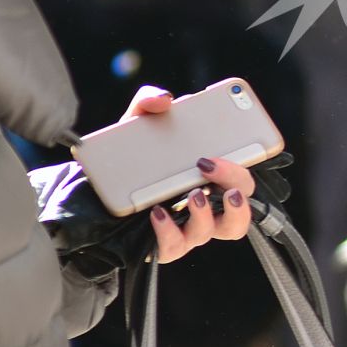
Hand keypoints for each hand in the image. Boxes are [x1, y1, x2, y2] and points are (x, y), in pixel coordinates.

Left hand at [121, 86, 257, 263]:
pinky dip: (169, 230)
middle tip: (212, 164)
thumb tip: (164, 99)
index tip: (250, 145)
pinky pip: (175, 246)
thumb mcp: (136, 127)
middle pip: (241, 205)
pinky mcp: (164, 246)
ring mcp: (189, 228)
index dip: (253, 166)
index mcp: (210, 179)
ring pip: (217, 230)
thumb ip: (148, 103)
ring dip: (208, 212)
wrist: (93, 195)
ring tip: (193, 194)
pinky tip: (157, 212)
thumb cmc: (128, 162)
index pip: (245, 178)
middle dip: (234, 182)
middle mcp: (208, 206)